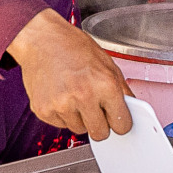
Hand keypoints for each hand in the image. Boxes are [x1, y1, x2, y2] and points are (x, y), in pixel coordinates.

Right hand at [6, 9, 133, 140]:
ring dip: (80, 118)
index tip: (117, 120)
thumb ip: (121, 89)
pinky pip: (61, 125)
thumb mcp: (106, 62)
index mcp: (105, 84)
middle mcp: (84, 96)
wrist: (41, 39)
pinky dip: (62, 114)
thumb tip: (130, 109)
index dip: (121, 123)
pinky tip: (61, 94)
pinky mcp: (44, 110)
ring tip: (74, 94)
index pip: (122, 125)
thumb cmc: (73, 47)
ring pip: (79, 130)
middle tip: (96, 109)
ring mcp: (62, 105)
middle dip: (101, 125)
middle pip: (100, 134)